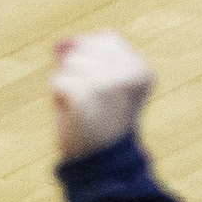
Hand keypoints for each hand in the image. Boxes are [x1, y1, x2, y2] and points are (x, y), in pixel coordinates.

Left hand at [52, 30, 154, 157]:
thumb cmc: (98, 116)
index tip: (105, 92)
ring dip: (68, 84)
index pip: (102, 38)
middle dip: (78, 71)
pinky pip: (58, 80)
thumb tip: (61, 43)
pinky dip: (59, 97)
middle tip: (93, 101)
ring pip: (68, 62)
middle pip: (83, 46)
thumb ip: (82, 51)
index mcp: (142, 68)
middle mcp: (131, 73)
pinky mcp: (88, 94)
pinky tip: (74, 113)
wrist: (100, 163)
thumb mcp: (97, 77)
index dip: (93, 63)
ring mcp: (110, 83)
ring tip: (85, 108)